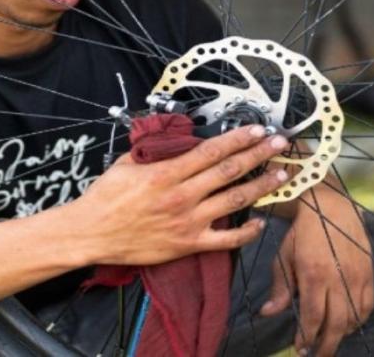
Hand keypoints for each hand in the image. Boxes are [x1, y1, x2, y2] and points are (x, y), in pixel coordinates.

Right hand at [72, 124, 291, 265]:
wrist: (91, 233)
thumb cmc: (105, 197)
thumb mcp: (125, 163)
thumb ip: (153, 151)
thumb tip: (173, 136)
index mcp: (167, 172)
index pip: (212, 150)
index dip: (239, 138)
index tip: (258, 128)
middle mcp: (182, 195)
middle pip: (229, 171)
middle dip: (258, 154)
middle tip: (280, 143)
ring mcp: (188, 221)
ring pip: (234, 200)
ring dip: (262, 186)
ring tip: (282, 175)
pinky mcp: (188, 244)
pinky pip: (226, 239)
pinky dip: (247, 232)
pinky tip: (261, 222)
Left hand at [260, 185, 373, 356]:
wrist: (331, 207)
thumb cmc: (302, 234)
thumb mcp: (284, 257)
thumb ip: (280, 287)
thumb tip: (268, 312)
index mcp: (314, 273)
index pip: (312, 316)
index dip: (306, 337)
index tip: (299, 349)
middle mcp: (338, 278)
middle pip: (336, 324)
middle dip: (325, 345)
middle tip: (315, 355)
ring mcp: (357, 277)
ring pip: (354, 318)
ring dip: (341, 334)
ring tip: (328, 341)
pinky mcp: (369, 274)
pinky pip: (367, 306)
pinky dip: (358, 321)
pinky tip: (346, 325)